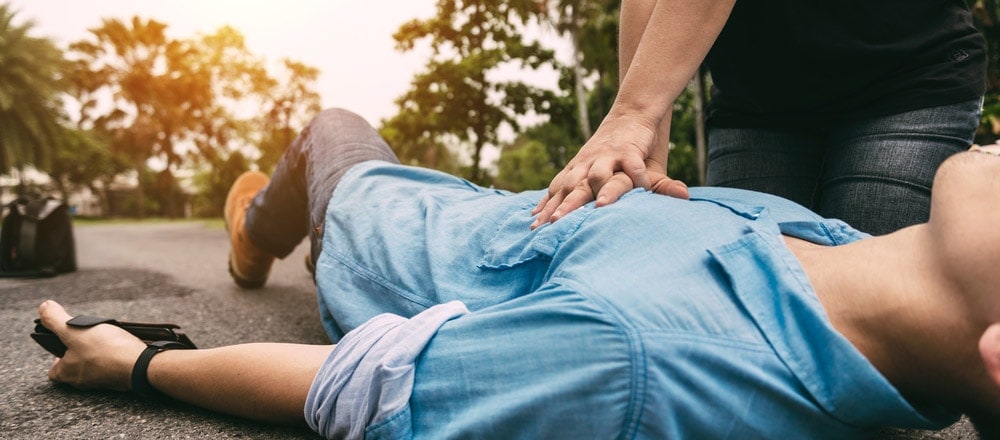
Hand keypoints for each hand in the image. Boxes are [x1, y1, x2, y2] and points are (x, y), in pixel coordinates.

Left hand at [38, 300, 145, 390]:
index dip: (56, 357)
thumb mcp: (74, 330)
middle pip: (74, 368)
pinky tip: (120, 346)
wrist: (140, 364)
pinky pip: (112, 367)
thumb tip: (43, 307)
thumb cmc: (105, 350)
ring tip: (105, 338)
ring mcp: (103, 381)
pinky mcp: (120, 378)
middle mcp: (83, 381)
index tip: (64, 343)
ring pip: (94, 367)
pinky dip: (113, 357)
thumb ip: (55, 319)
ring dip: (97, 354)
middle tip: (86, 338)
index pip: (54, 370)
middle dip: (78, 353)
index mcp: (67, 373)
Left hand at [531, 116, 689, 228]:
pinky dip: (638, 179)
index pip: (557, 191)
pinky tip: (642, 192)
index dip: (547, 209)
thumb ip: (566, 188)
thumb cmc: (605, 148)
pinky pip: (633, 167)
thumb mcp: (583, 166)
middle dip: (564, 205)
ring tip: (599, 209)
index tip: (536, 227)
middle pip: (572, 186)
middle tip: (555, 222)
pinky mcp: (629, 151)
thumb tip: (538, 212)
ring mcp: (607, 157)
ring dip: (597, 190)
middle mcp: (587, 163)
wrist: (629, 114)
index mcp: (576, 169)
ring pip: (598, 175)